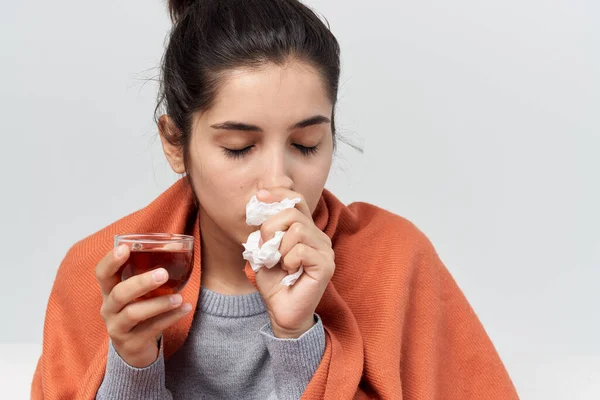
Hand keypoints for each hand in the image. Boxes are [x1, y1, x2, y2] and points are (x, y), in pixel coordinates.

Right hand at [95, 245, 191, 366]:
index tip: (125, 248)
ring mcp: (117, 328)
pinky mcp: (131, 344)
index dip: (111, 261)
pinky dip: (170, 318)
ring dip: (159, 303)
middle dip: (141, 282)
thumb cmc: (139, 312)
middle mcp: (109, 309)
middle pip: (119, 293)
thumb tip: (175, 246)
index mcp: (109, 292)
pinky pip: (151, 329)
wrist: (134, 350)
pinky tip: (185, 308)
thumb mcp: (139, 294)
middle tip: (163, 274)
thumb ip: (149, 274)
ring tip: (179, 298)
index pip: (102, 273)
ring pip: (134, 313)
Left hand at [254, 188, 334, 337]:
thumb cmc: (275, 282)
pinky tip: (290, 271)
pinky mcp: (326, 265)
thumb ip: (265, 229)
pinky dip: (288, 260)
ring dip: (280, 248)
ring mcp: (325, 250)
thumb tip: (260, 206)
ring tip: (280, 263)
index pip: (297, 200)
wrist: (281, 311)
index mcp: (306, 229)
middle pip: (293, 212)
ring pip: (298, 230)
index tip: (259, 196)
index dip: (279, 194)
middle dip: (271, 227)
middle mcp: (319, 236)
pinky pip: (301, 250)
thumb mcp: (264, 250)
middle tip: (266, 248)